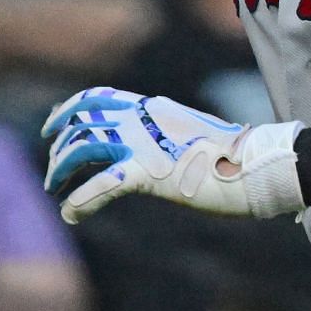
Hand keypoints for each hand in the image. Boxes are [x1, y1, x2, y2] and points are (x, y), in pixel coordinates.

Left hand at [42, 86, 304, 223]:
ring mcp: (146, 144)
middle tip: (51, 174)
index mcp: (152, 107)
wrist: (258, 165)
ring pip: (84, 147)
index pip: (96, 97)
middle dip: (59, 147)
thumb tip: (149, 149)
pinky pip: (103, 183)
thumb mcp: (190, 136)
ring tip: (55, 191)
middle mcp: (143, 119)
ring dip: (61, 169)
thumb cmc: (232, 157)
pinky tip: (70, 213)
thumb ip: (163, 136)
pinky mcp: (152, 173)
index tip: (52, 127)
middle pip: (82, 122)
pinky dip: (81, 198)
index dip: (68, 111)